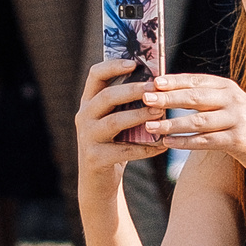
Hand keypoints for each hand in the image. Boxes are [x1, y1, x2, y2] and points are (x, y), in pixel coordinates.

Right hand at [76, 57, 171, 181]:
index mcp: (89, 102)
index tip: (134, 63)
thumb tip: (157, 83)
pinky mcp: (95, 158)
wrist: (98, 182)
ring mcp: (87, 138)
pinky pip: (123, 151)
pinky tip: (162, 145)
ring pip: (114, 122)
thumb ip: (128, 103)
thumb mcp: (116, 119)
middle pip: (107, 96)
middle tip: (155, 88)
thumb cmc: (114, 144)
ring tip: (160, 113)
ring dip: (139, 116)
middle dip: (133, 90)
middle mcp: (84, 116)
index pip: (95, 75)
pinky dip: (145, 148)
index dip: (113, 66)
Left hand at [139, 70, 245, 178]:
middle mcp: (233, 100)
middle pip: (194, 97)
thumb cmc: (245, 126)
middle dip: (167, 97)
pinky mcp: (238, 140)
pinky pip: (205, 141)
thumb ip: (206, 98)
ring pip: (197, 121)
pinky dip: (185, 142)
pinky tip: (168, 143)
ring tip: (150, 126)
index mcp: (228, 87)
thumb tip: (168, 91)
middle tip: (144, 98)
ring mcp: (237, 119)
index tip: (152, 81)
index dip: (173, 81)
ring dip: (171, 123)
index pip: (196, 81)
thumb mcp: (230, 105)